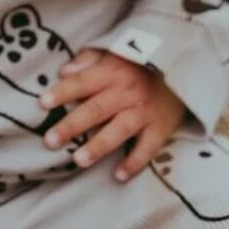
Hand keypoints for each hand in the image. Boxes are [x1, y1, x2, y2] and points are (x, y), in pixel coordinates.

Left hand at [39, 48, 185, 181]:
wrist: (185, 68)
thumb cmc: (142, 62)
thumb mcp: (116, 51)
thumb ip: (89, 58)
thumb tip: (63, 71)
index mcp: (113, 71)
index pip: (83, 81)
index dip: (63, 91)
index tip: (42, 103)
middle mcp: (127, 92)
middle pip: (96, 109)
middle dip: (72, 125)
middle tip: (50, 140)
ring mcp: (144, 111)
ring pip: (119, 129)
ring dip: (99, 146)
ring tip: (78, 160)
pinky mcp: (161, 128)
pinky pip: (147, 148)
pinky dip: (134, 162)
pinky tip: (118, 176)